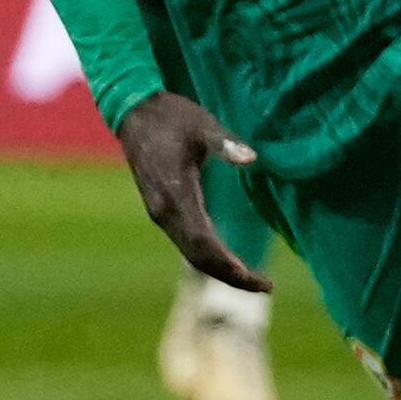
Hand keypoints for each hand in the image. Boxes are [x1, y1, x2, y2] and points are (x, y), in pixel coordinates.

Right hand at [116, 92, 270, 291]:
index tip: (252, 277)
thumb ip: (225, 143)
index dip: (227, 262)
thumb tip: (252, 159)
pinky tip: (230, 262)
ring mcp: (161, 212)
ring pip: (190, 252)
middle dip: (230, 276)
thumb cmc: (172, 116)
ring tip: (255, 281)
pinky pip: (186, 242)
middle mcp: (164, 210)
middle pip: (197, 256)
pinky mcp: (163, 210)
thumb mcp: (202, 124)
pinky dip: (209, 256)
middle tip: (266, 287)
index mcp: (174, 194)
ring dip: (220, 270)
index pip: (201, 241)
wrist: (134, 112)